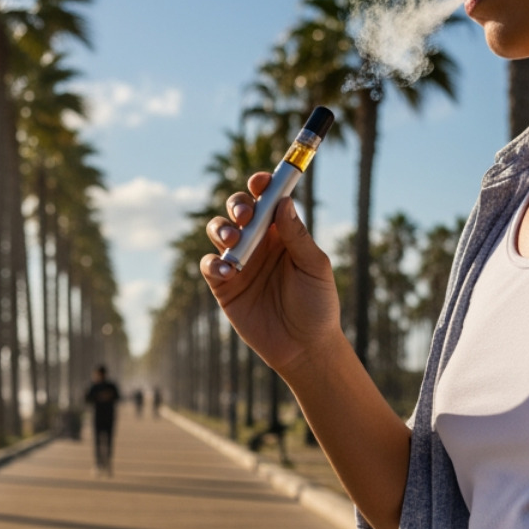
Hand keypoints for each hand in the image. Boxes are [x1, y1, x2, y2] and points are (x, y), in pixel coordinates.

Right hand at [199, 171, 346, 378]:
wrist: (304, 347)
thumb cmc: (317, 305)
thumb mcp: (314, 267)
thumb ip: (298, 236)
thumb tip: (283, 202)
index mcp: (282, 233)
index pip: (268, 199)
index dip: (262, 185)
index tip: (261, 181)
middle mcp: (259, 243)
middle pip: (238, 210)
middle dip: (237, 204)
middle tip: (244, 214)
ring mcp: (240, 263)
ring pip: (219, 232)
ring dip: (222, 229)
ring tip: (234, 242)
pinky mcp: (224, 287)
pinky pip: (210, 266)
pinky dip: (215, 264)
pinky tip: (230, 272)